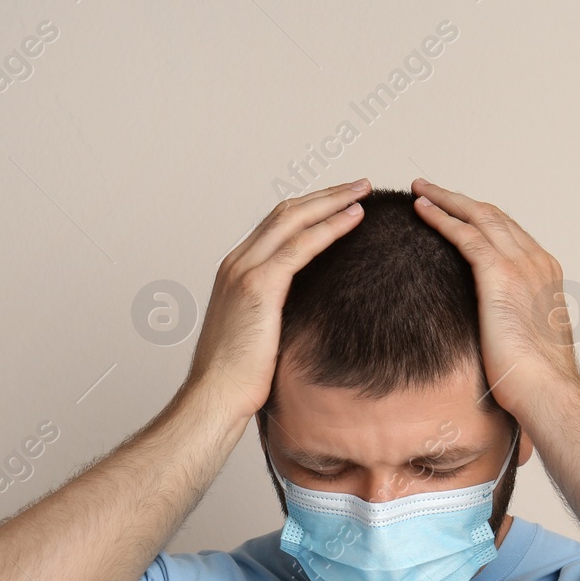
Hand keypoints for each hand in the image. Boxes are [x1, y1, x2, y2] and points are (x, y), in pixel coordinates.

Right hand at [186, 180, 371, 420]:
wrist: (216, 395)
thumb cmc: (238, 377)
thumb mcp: (261, 333)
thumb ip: (279, 312)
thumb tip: (310, 312)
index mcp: (236, 271)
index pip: (276, 225)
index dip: (310, 209)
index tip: (340, 203)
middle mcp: (237, 262)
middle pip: (286, 212)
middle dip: (325, 195)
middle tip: (359, 185)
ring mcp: (244, 270)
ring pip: (293, 219)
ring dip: (332, 202)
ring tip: (363, 192)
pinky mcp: (258, 285)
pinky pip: (300, 246)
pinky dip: (330, 228)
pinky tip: (354, 219)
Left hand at [410, 178, 579, 416]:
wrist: (547, 389)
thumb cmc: (536, 378)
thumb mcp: (528, 339)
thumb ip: (515, 320)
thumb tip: (497, 327)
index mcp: (545, 274)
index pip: (509, 233)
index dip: (480, 218)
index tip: (458, 212)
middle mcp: (536, 261)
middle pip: (493, 216)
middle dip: (460, 200)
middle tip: (432, 190)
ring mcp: (520, 264)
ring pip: (478, 216)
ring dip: (446, 200)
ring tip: (420, 191)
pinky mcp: (499, 273)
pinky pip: (464, 234)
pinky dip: (441, 218)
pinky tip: (422, 210)